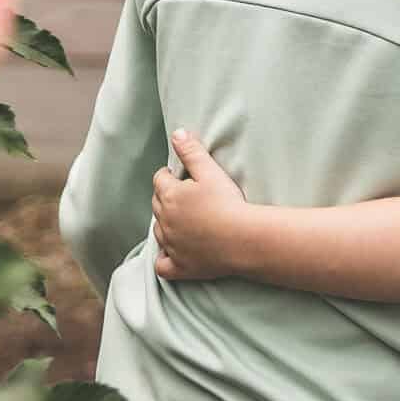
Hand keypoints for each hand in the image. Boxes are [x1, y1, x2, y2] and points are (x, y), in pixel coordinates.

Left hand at [152, 130, 249, 282]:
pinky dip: (164, 258)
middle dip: (166, 197)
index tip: (180, 175)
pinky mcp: (179, 266)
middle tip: (185, 195)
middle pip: (157, 204)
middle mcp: (165, 221)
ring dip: (166, 224)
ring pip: (158, 232)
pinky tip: (172, 252)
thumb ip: (192, 151)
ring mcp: (171, 246)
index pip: (160, 179)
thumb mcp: (210, 171)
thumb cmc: (228, 203)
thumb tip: (177, 134)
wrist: (243, 238)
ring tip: (183, 219)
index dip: (169, 175)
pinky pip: (162, 265)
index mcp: (170, 196)